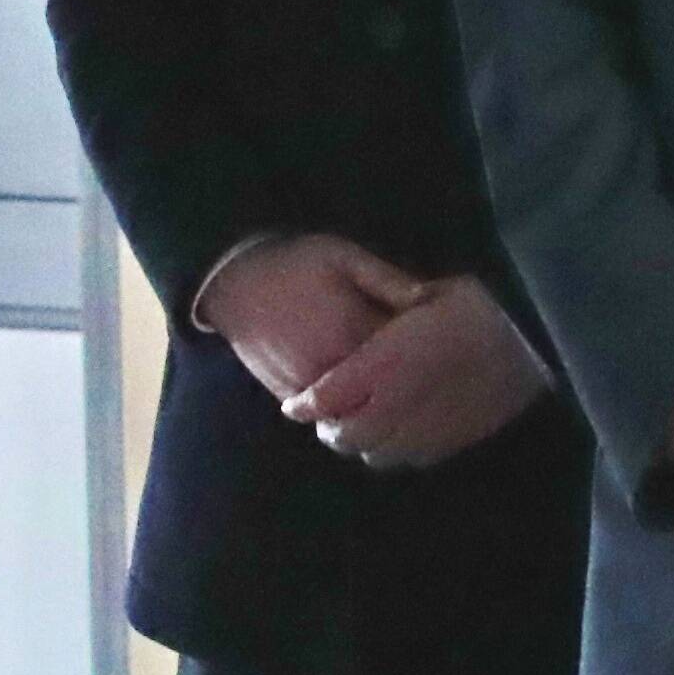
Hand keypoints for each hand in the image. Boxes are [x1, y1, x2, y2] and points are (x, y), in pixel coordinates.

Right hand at [190, 232, 425, 410]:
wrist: (234, 283)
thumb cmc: (294, 264)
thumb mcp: (345, 258)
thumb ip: (388, 281)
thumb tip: (429, 299)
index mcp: (350, 330)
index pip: (406, 355)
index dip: (427, 351)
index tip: (440, 341)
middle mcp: (330, 368)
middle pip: (386, 390)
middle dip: (408, 381)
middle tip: (425, 365)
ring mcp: (308, 389)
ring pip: (359, 411)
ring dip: (379, 401)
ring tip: (397, 382)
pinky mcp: (291, 399)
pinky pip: (331, 416)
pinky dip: (351, 409)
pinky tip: (366, 392)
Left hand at [292, 276, 551, 471]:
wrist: (542, 341)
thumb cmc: (486, 306)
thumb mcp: (432, 290)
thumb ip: (391, 309)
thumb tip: (363, 317)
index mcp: (388, 360)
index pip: (327, 396)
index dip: (305, 405)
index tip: (296, 404)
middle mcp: (400, 401)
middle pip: (346, 434)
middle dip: (331, 428)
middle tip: (326, 416)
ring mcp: (427, 428)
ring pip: (375, 453)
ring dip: (361, 443)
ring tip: (361, 425)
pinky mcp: (452, 442)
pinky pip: (410, 458)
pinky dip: (395, 450)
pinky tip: (400, 432)